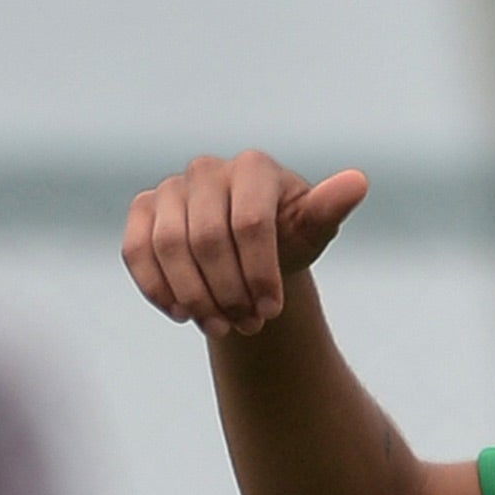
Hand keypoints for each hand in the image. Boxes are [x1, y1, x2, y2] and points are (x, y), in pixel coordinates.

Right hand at [122, 150, 368, 336]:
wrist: (252, 250)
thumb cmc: (287, 236)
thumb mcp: (312, 229)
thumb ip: (329, 209)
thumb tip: (358, 181)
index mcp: (254, 167)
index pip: (251, 223)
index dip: (260, 273)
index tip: (273, 311)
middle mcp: (207, 169)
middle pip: (207, 239)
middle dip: (228, 292)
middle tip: (249, 325)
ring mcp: (171, 187)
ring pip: (169, 247)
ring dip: (194, 297)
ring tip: (220, 328)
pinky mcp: (143, 210)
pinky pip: (136, 250)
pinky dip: (157, 287)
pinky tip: (182, 314)